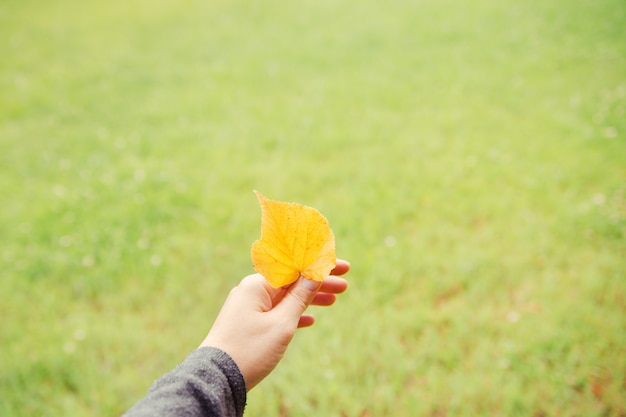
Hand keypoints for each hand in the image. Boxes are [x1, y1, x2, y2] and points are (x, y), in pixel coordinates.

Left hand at [200, 260, 349, 389]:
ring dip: (309, 299)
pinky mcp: (248, 323)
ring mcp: (248, 307)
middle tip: (344, 284)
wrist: (218, 378)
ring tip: (334, 300)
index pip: (294, 269)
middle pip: (291, 281)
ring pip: (285, 298)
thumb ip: (299, 298)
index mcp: (257, 285)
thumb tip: (314, 275)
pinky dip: (293, 314)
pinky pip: (275, 312)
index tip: (341, 266)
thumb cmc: (249, 350)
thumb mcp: (281, 324)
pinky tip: (311, 319)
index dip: (319, 267)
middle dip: (318, 283)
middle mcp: (251, 291)